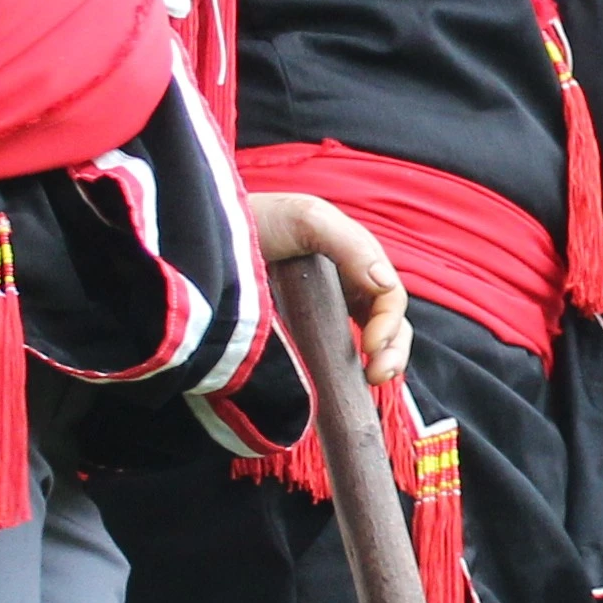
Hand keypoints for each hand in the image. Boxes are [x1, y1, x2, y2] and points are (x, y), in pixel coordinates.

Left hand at [247, 189, 410, 389]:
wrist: (209, 237)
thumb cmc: (259, 220)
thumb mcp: (309, 220)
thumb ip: (352, 247)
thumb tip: (386, 286)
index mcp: (358, 260)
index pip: (390, 298)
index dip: (389, 324)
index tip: (370, 346)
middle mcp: (348, 287)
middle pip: (389, 323)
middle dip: (394, 350)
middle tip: (378, 375)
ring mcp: (326, 311)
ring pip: (372, 341)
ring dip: (382, 362)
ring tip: (373, 380)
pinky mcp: (303, 332)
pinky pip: (337, 354)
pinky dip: (350, 370)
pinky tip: (349, 382)